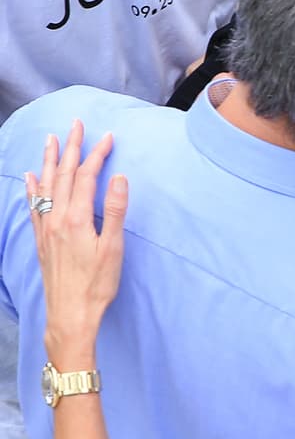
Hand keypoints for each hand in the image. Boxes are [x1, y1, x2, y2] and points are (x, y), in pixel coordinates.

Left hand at [27, 122, 128, 366]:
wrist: (70, 314)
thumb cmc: (97, 284)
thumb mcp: (114, 248)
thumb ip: (116, 211)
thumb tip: (119, 179)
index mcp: (78, 218)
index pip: (86, 176)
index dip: (97, 155)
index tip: (108, 138)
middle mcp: (58, 218)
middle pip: (63, 174)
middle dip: (71, 148)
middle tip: (76, 125)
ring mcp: (46, 228)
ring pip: (45, 185)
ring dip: (49, 160)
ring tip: (51, 140)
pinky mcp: (41, 239)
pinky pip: (34, 205)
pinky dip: (32, 187)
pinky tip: (30, 177)